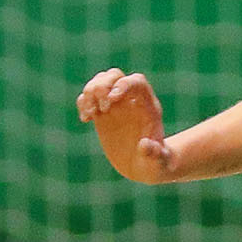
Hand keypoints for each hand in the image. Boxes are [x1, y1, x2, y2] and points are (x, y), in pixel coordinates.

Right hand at [77, 67, 177, 182]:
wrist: (143, 165)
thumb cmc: (155, 162)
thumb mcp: (159, 162)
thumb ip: (155, 154)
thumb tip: (144, 145)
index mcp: (148, 106)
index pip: (136, 82)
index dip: (123, 85)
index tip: (112, 98)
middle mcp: (130, 100)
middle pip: (115, 76)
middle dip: (103, 85)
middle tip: (100, 109)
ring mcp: (115, 105)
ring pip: (100, 81)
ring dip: (89, 92)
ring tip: (90, 114)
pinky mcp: (101, 113)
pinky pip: (88, 97)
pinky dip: (83, 103)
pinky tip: (85, 119)